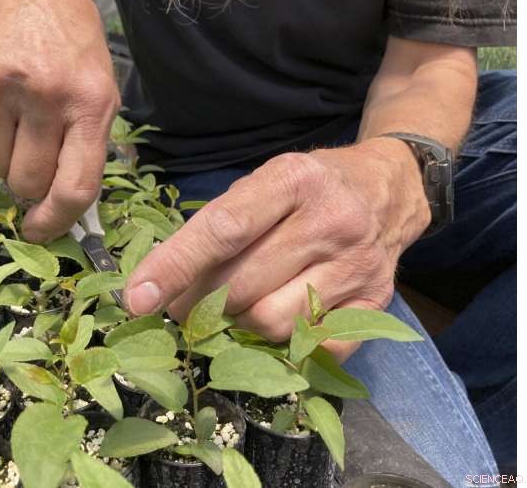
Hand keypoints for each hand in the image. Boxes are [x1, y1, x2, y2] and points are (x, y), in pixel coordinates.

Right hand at [0, 0, 118, 242]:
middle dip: (27, 183)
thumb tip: (61, 210)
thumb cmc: (72, 52)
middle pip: (24, 182)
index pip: (73, 186)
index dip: (55, 221)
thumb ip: (86, 151)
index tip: (40, 231)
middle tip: (33, 158)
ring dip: (0, 158)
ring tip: (15, 124)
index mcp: (90, 104)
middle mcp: (43, 93)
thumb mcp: (101, 94)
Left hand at [124, 138, 430, 360]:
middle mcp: (331, 221)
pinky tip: (275, 319)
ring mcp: (357, 265)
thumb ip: (219, 224)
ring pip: (271, 322)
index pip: (223, 231)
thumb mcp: (265, 182)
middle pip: (241, 286)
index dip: (174, 267)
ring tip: (232, 309)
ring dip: (236, 325)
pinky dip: (282, 344)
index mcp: (294, 180)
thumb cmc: (310, 186)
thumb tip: (163, 280)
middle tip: (182, 305)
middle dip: (197, 304)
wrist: (389, 189)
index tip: (137, 298)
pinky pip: (312, 346)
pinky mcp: (376, 301)